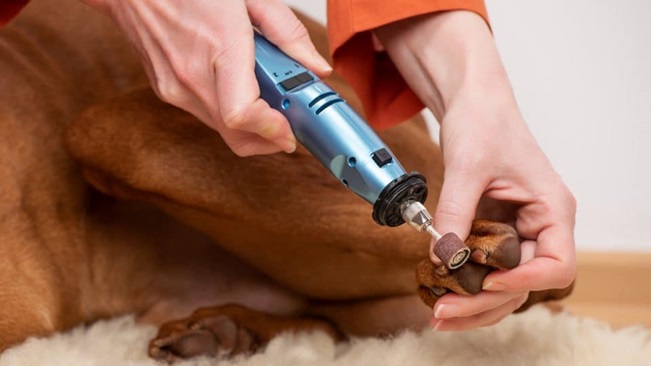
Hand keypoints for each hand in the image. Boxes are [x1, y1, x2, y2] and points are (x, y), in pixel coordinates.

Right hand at [82, 0, 330, 155]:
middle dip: (269, 139)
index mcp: (219, 49)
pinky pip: (207, 116)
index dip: (271, 131)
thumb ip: (287, 33)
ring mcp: (176, 90)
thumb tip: (315, 69)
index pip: (243, 115)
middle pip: (237, 137)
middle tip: (287, 124)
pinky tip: (235, 86)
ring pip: (223, 131)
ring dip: (250, 125)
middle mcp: (192, 78)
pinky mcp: (168, 94)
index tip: (290, 131)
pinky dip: (229, 112)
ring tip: (262, 95)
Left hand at [375, 11, 576, 329]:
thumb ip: (456, 211)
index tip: (486, 280)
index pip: (557, 264)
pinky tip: (437, 293)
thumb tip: (441, 256)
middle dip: (484, 302)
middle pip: (524, 284)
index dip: (525, 281)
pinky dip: (463, 285)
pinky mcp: (492, 234)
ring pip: (503, 284)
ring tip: (437, 314)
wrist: (471, 106)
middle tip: (442, 312)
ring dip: (472, 303)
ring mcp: (515, 234)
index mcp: (551, 209)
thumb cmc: (483, 124)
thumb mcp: (468, 167)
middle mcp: (539, 227)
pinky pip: (483, 269)